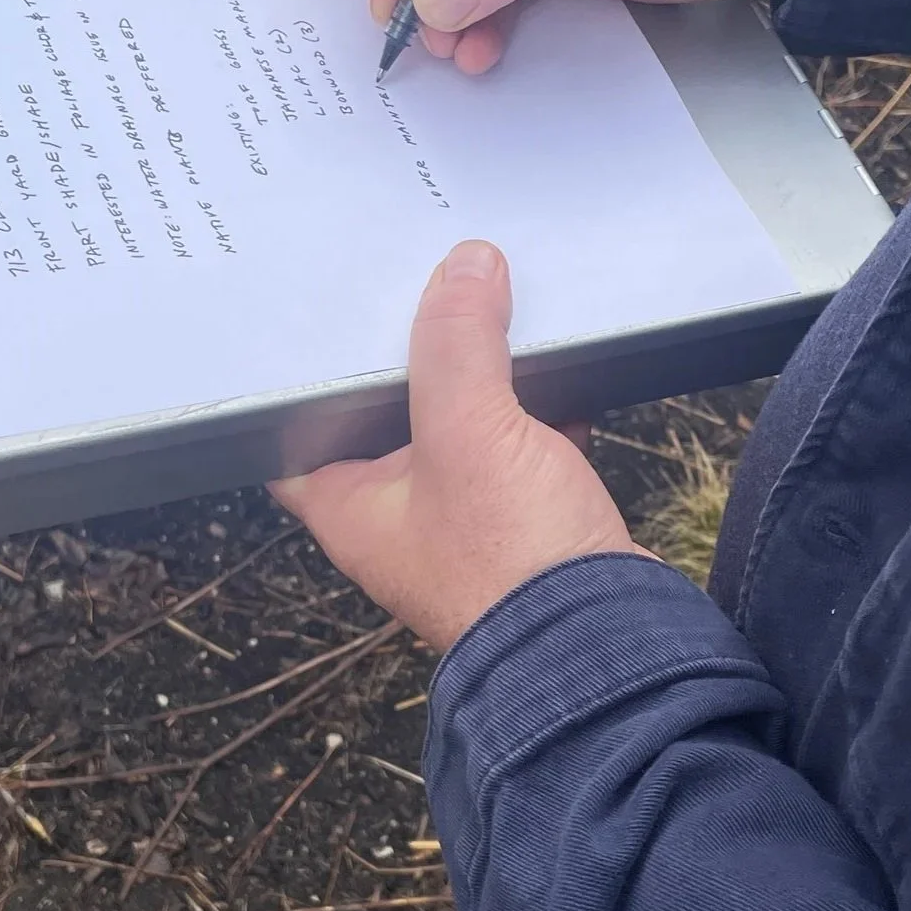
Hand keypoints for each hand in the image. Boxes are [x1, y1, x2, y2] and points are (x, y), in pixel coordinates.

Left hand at [271, 241, 646, 651]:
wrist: (610, 645)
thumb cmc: (511, 562)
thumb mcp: (467, 431)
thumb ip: (457, 343)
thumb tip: (466, 264)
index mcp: (352, 506)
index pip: (300, 429)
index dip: (305, 371)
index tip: (318, 311)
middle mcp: (401, 515)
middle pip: (388, 414)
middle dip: (408, 352)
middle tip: (414, 279)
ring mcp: (470, 519)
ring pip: (463, 425)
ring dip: (480, 373)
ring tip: (487, 298)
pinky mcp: (532, 518)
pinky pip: (526, 443)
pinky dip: (541, 403)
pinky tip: (561, 360)